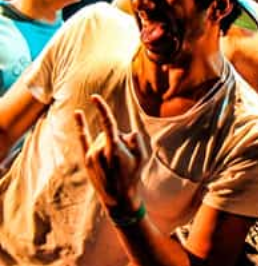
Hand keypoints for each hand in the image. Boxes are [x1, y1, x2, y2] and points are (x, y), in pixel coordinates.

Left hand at [76, 94, 145, 211]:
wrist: (118, 198)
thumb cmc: (133, 176)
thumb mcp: (143, 158)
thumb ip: (137, 141)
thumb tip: (128, 134)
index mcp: (113, 148)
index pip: (108, 124)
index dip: (102, 109)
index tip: (95, 97)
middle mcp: (99, 150)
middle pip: (109, 132)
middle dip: (119, 139)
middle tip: (126, 157)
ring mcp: (91, 155)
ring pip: (101, 138)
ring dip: (110, 143)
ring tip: (116, 162)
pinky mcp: (87, 159)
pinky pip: (83, 138)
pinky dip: (81, 125)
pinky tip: (78, 113)